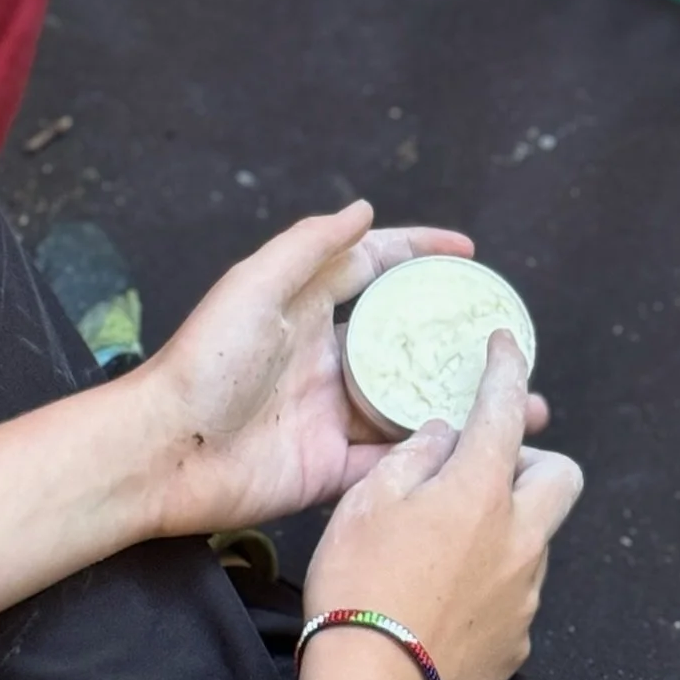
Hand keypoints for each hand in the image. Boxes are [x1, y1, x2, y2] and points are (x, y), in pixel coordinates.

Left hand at [125, 202, 548, 538]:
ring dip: (457, 402)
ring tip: (516, 403)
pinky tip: (475, 451)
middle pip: (403, 343)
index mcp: (306, 310)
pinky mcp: (330, 469)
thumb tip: (363, 210)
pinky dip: (430, 457)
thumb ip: (308, 247)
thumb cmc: (201, 364)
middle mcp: (325, 361)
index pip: (373, 270)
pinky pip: (391, 463)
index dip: (419, 256)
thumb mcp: (253, 287)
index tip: (469, 257)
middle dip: (454, 338)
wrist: (162, 453)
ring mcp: (329, 417)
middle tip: (509, 338)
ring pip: (408, 405)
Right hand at [301, 331, 583, 679]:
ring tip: (443, 545)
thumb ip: (412, 458)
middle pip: (561, 475)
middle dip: (532, 460)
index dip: (506, 370)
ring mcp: (526, 592)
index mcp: (479, 491)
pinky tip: (445, 597)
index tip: (506, 347)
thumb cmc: (357, 589)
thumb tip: (443, 436)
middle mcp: (520, 537)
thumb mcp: (365, 505)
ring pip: (536, 536)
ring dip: (506, 525)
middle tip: (482, 469)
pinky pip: (516, 592)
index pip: (504, 410)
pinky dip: (491, 580)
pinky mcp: (519, 638)